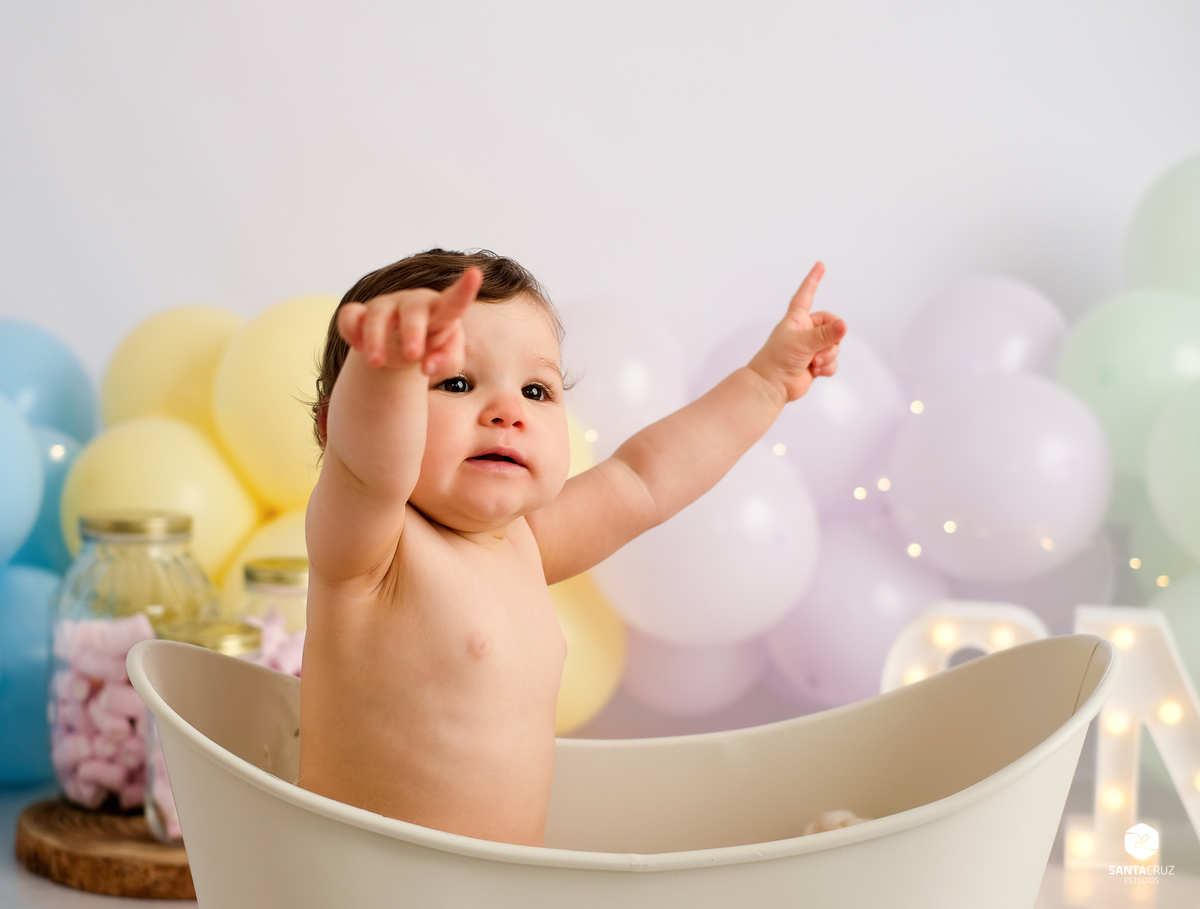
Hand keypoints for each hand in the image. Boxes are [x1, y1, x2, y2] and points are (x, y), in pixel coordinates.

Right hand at [336, 267, 482, 375]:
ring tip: (377, 363)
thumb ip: (447, 362)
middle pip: (413, 311)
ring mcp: (385, 307)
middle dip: (412, 332)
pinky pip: (350, 316)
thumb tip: (427, 366)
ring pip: (377, 315)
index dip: (464, 290)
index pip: (453, 302)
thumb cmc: (433, 347)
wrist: (401, 347)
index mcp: (439, 311)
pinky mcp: (360, 314)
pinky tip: (357, 346)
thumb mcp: (448, 359)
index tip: (475, 274)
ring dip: (376, 339)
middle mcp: (412, 304)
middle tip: (412, 355)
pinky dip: (350, 330)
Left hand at [747, 262, 846, 403]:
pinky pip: (832, 362)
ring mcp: (811, 348)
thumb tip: (845, 326)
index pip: (806, 295)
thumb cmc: (777, 359)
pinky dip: (828, 367)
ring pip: (834, 346)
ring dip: (828, 355)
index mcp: (796, 319)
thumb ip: (826, 334)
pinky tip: (817, 371)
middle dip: (832, 338)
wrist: (771, 386)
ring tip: (814, 362)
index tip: (820, 265)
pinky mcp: (815, 364)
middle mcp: (805, 331)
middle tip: (821, 348)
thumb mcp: (803, 342)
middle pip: (831, 325)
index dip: (813, 280)